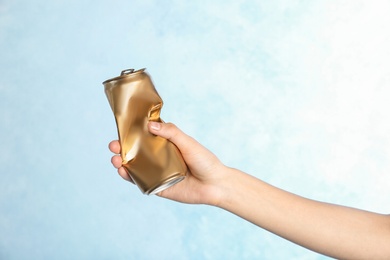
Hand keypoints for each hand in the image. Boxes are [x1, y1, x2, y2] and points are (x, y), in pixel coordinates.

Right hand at [109, 122, 227, 204]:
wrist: (215, 185)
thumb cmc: (205, 161)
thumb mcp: (188, 143)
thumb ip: (171, 133)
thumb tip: (151, 125)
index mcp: (166, 144)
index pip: (145, 136)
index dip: (132, 132)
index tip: (121, 127)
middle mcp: (159, 157)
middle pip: (136, 151)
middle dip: (122, 147)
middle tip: (113, 145)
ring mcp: (157, 172)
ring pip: (135, 166)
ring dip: (122, 162)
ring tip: (115, 159)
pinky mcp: (157, 187)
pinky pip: (140, 182)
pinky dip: (130, 177)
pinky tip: (123, 171)